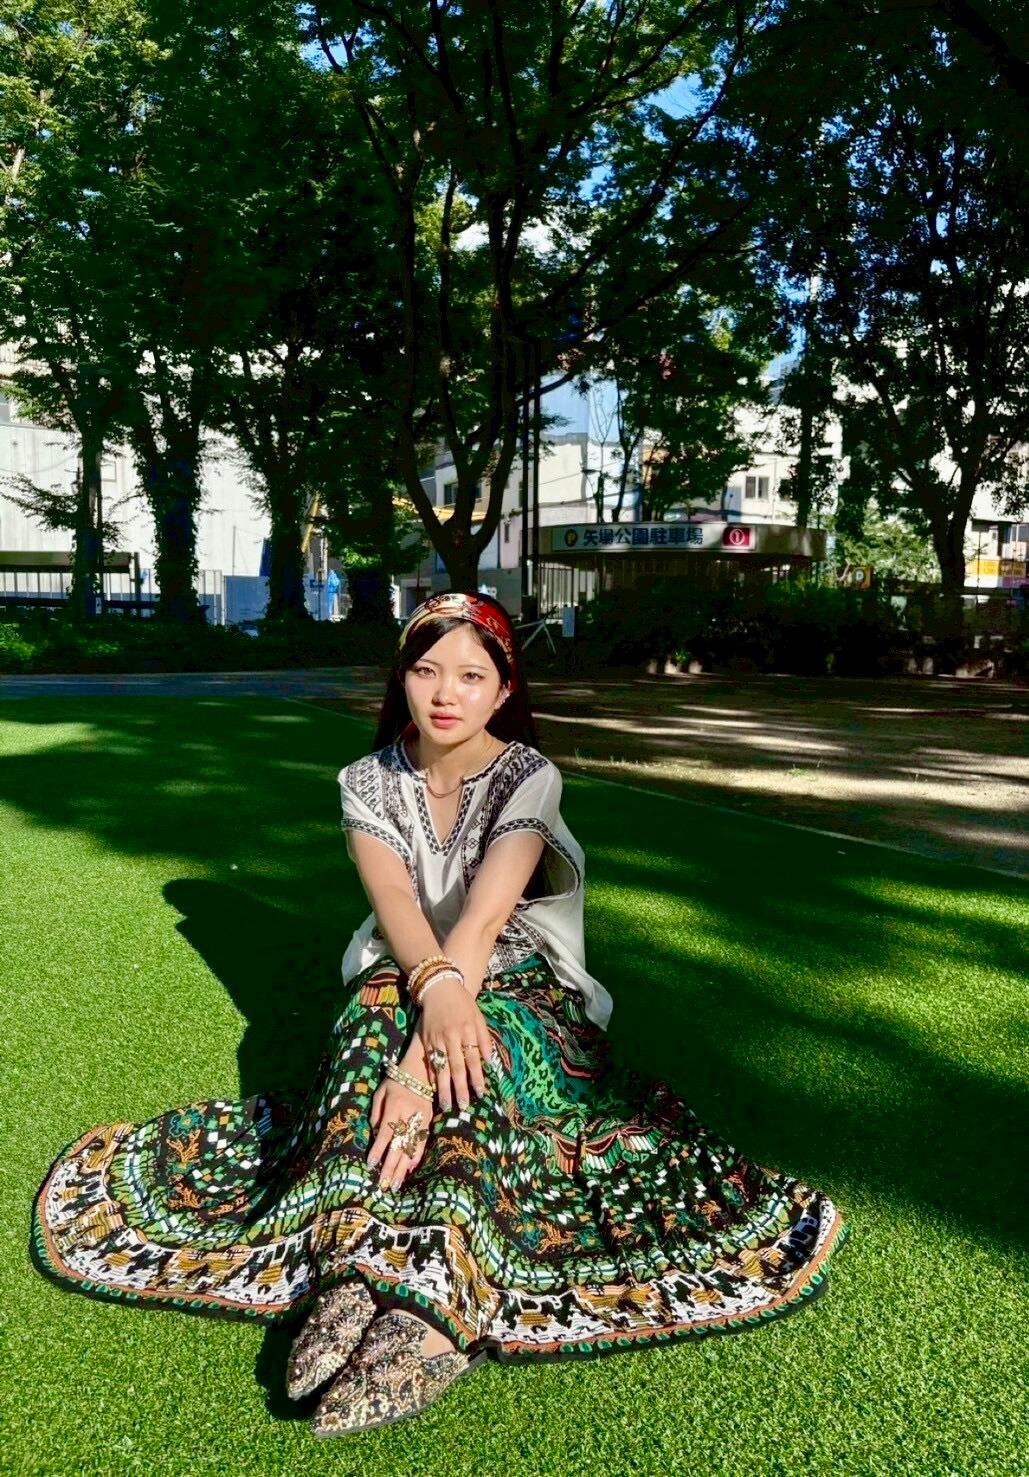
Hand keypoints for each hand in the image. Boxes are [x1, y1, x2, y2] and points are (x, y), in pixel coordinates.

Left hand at [367, 1074, 431, 1191]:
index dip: (378, 1149)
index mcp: (395, 1106)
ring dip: (403, 1168)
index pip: (385, 1132)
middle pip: (399, 1145)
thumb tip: (375, 1136)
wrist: (421, 1071)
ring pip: (411, 1148)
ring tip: (395, 1184)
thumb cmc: (395, 1082)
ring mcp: (421, 1119)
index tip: (371, 1164)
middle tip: (383, 1185)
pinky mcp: (428, 1121)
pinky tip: (410, 1169)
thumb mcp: (380, 1092)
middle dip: (390, 1166)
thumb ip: (376, 1114)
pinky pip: (422, 1142)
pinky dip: (416, 1156)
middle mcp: (409, 1114)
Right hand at [418, 979, 493, 1110]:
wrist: (439, 987)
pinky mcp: (426, 1040)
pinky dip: (431, 1075)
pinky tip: (432, 1089)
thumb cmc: (462, 1003)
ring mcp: (436, 1039)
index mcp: (467, 1031)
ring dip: (444, 1088)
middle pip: (456, 1067)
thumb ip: (485, 1039)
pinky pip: (429, 1061)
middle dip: (460, 1089)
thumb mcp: (478, 1017)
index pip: (473, 1059)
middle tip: (463, 1107)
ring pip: (441, 1068)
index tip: (480, 1094)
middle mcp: (451, 1037)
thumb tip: (490, 1061)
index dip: (476, 1077)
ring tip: (446, 1105)